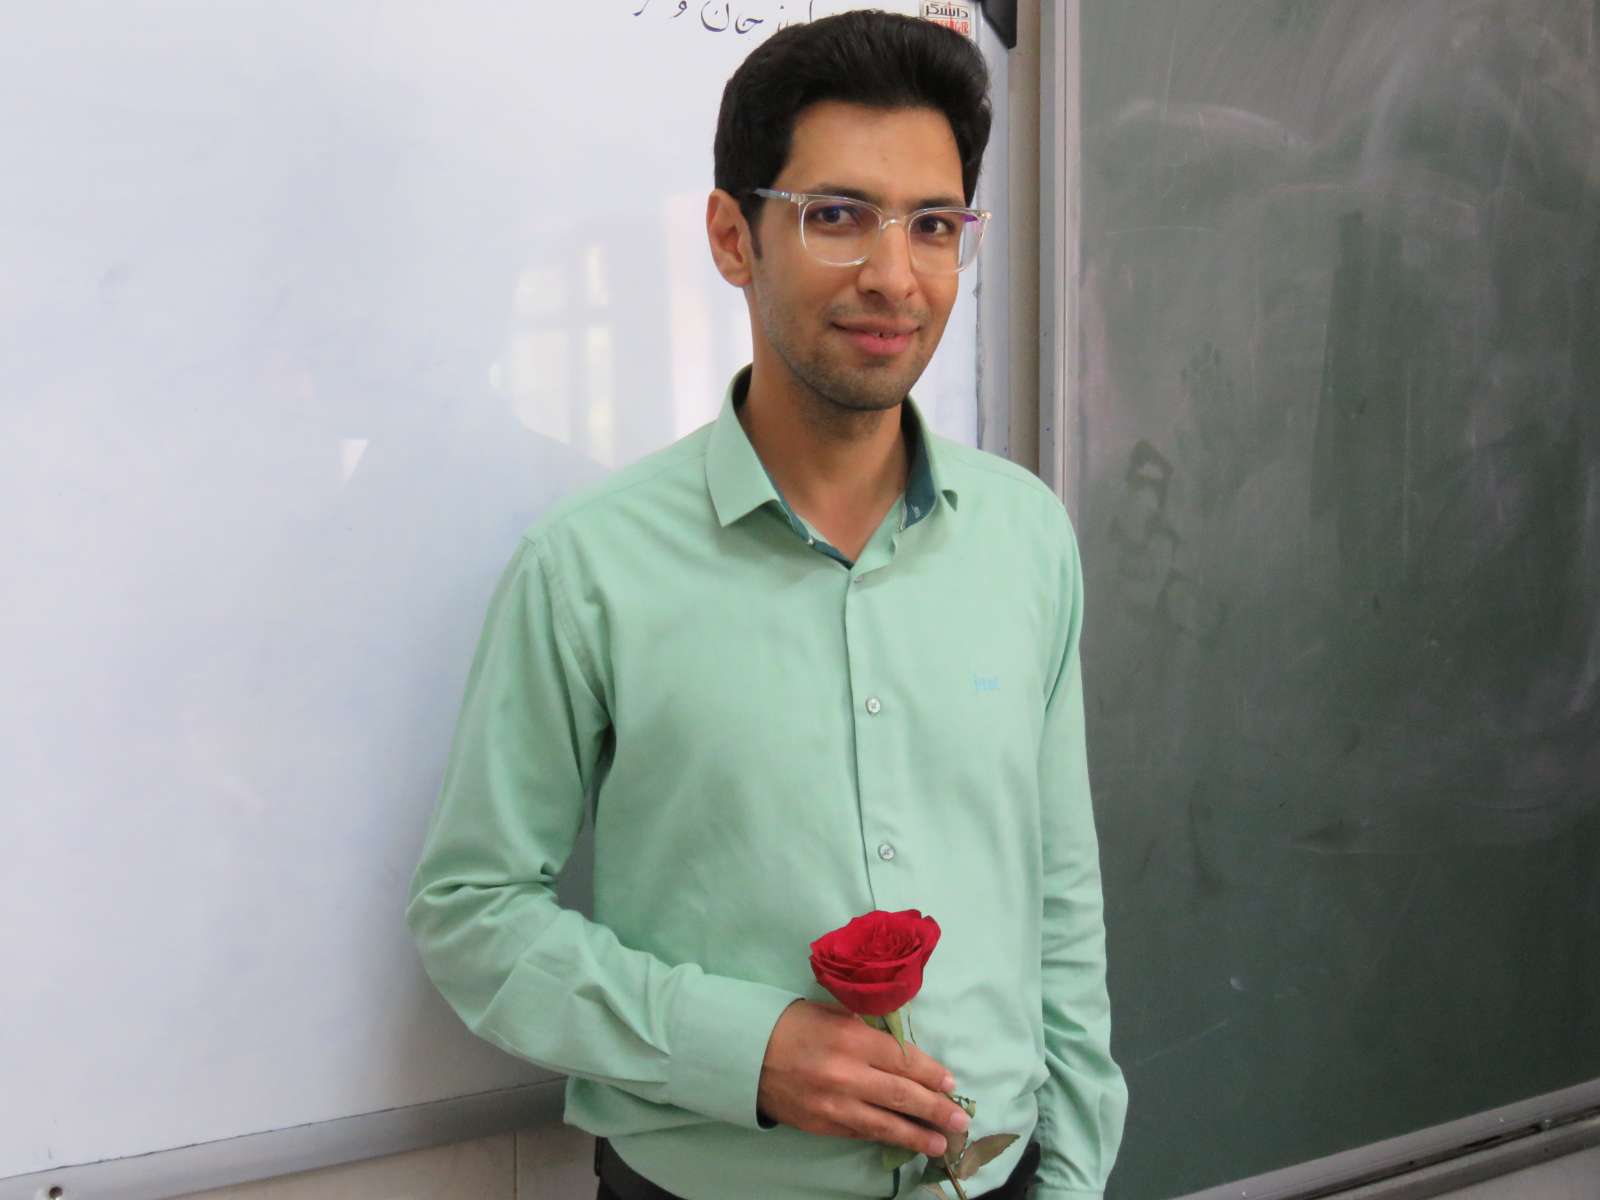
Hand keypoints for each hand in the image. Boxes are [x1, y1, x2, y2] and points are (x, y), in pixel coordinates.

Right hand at [756, 999, 970, 1157]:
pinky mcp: (822, 1125)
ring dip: (918, 1135)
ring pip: (885, 1124)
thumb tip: (905, 1051)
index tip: (951, 1084)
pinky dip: (885, 1137)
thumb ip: (868, 1031)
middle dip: (936, 1109)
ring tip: (941, 1144)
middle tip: (959, 1120)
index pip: (904, 1060)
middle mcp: (846, 1074)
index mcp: (852, 1038)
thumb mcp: (834, 1014)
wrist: (745, 1053)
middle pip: (902, 1095)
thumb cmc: (793, 1025)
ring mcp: (834, 1105)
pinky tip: (903, 1141)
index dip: (931, 1074)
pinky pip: (861, 1133)